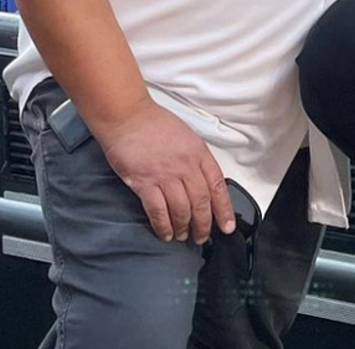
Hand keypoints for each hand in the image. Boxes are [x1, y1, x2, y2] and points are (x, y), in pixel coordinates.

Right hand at [92, 98, 234, 244]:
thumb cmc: (155, 125)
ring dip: (183, 227)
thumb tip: (204, 183)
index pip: (217, 185)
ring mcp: (165, 175)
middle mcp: (185, 165)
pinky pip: (158, 212)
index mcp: (199, 152)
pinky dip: (164, 226)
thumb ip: (196, 159)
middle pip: (201, 202)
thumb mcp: (187, 137)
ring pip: (181, 210)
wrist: (128, 117)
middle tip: (202, 237)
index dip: (224, 209)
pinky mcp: (145, 183)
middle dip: (203, 224)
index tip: (227, 226)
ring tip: (182, 236)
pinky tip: (165, 233)